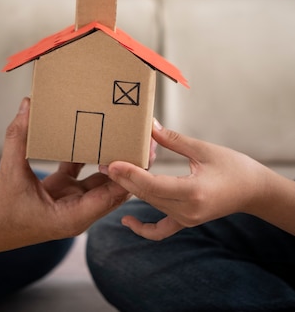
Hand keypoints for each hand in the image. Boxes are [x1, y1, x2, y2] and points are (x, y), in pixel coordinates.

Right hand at [0, 97, 127, 254]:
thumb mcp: (8, 173)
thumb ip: (19, 138)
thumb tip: (28, 105)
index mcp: (73, 216)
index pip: (114, 193)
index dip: (130, 171)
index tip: (140, 146)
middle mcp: (79, 210)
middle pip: (114, 185)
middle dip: (127, 161)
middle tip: (138, 133)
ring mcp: (71, 201)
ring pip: (99, 177)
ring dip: (108, 155)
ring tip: (119, 128)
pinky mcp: (61, 192)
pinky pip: (79, 170)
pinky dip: (84, 154)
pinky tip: (86, 131)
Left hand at [103, 120, 265, 240]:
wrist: (253, 191)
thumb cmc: (232, 166)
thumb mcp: (202, 149)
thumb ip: (172, 139)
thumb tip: (148, 125)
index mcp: (193, 192)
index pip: (153, 185)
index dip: (130, 174)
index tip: (112, 162)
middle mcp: (187, 210)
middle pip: (146, 195)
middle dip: (123, 178)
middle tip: (102, 160)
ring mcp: (186, 219)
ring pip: (150, 205)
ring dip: (130, 190)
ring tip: (109, 173)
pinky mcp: (186, 222)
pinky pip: (161, 230)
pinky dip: (143, 229)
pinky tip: (126, 220)